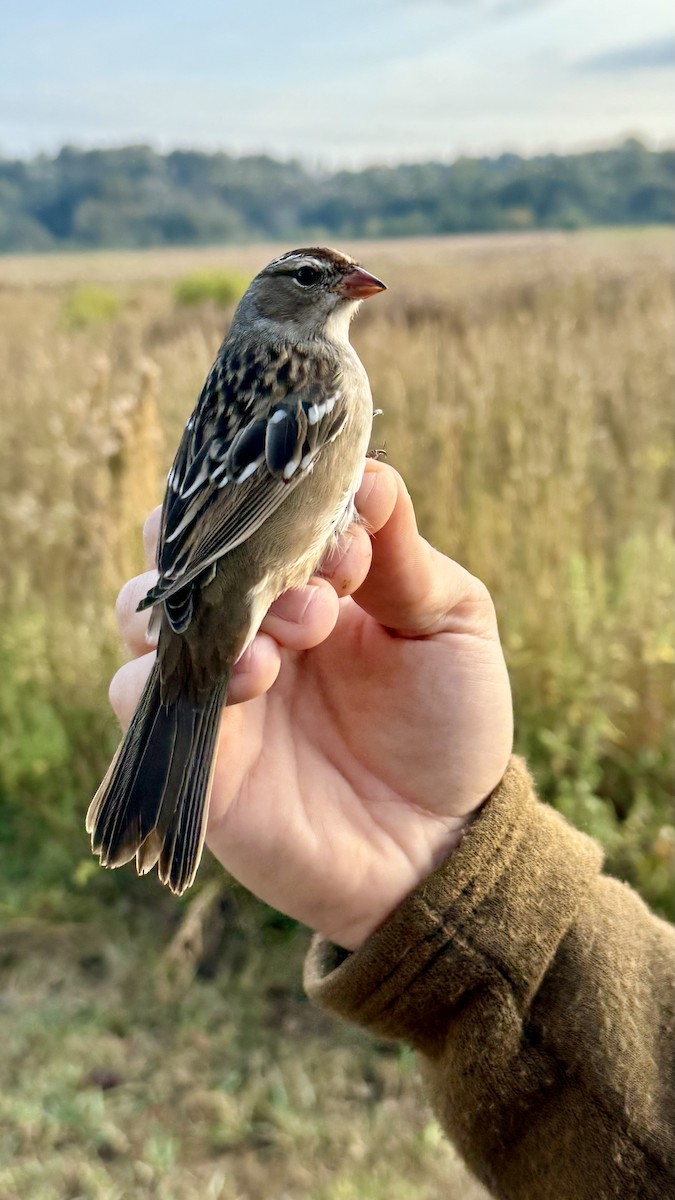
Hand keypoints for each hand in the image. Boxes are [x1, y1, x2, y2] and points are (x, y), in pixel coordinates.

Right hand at [111, 460, 512, 948]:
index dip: (282, 508)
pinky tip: (253, 680)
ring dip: (208, 611)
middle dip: (226, 549)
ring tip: (287, 642)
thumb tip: (370, 474)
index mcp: (304, 581)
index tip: (349, 544)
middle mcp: (247, 624)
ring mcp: (215, 684)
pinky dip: (171, 674)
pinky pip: (132, 694)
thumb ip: (404, 554)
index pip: (248, 511)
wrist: (445, 844)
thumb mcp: (450, 623)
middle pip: (177, 548)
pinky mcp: (195, 749)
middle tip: (310, 590)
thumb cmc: (451, 725)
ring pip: (146, 612)